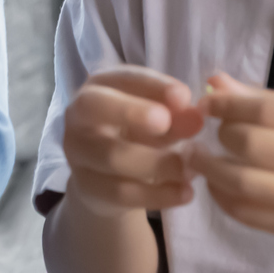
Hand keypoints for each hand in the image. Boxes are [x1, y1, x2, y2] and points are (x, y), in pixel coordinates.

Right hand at [58, 66, 206, 217]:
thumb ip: (177, 117)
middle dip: (130, 111)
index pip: (122, 77)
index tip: (184, 97)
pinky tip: (185, 193)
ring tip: (191, 169)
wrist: (111, 179)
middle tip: (164, 122)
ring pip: (111, 156)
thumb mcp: (161, 121)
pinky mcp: (86, 187)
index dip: (153, 85)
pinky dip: (157, 194)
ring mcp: (77, 152)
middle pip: (94, 106)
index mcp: (101, 86)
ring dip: (157, 163)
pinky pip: (120, 192)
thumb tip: (196, 117)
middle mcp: (79, 115)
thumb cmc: (138, 134)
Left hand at [193, 73, 273, 243]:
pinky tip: (216, 185)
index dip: (226, 105)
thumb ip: (266, 101)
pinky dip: (222, 198)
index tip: (208, 103)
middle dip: (220, 135)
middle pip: (251, 146)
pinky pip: (248, 214)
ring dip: (210, 169)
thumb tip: (215, 83)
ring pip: (243, 184)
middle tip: (209, 132)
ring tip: (198, 158)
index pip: (264, 111)